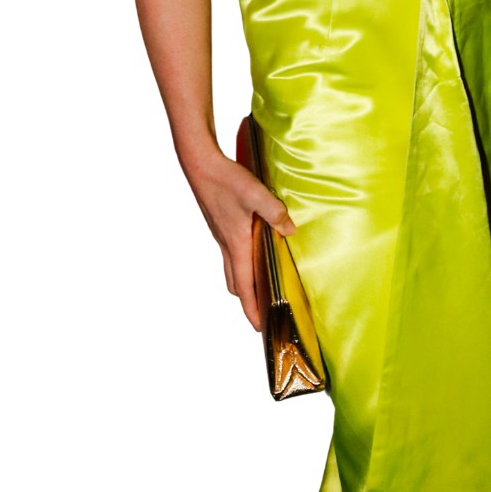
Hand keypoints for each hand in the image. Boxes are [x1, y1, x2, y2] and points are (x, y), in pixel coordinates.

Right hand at [183, 148, 296, 330]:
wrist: (199, 163)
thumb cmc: (224, 179)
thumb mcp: (255, 194)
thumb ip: (274, 213)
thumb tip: (290, 230)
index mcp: (235, 243)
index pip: (243, 286)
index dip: (251, 309)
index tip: (259, 328)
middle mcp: (226, 244)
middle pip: (236, 282)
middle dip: (248, 300)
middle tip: (263, 311)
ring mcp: (221, 234)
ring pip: (231, 267)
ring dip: (244, 281)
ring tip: (261, 285)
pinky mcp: (220, 224)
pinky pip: (231, 252)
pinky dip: (242, 261)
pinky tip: (254, 247)